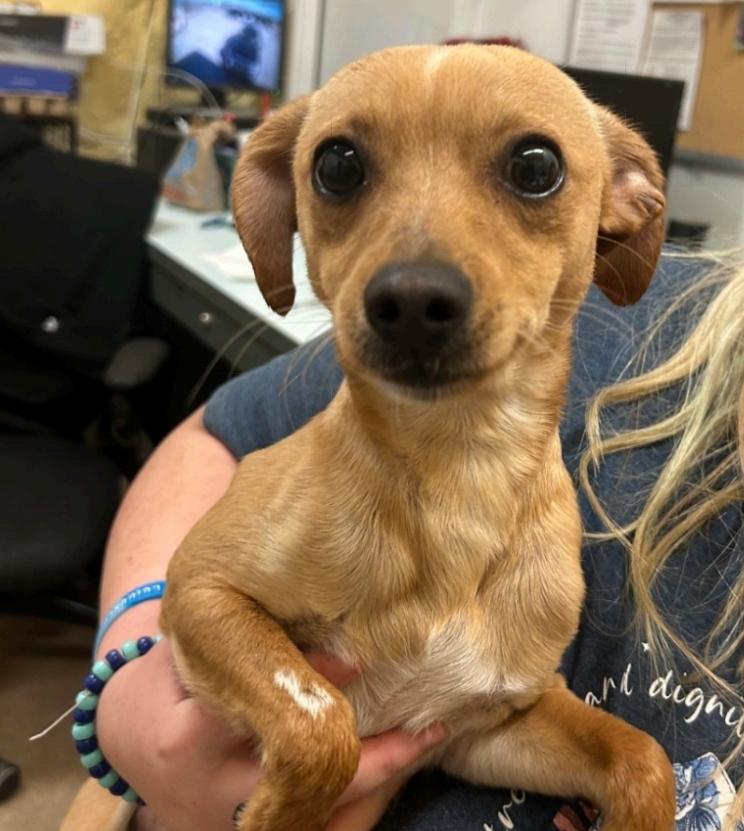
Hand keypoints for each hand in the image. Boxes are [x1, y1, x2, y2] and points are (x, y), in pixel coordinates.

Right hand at [97, 639, 446, 830]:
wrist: (132, 748)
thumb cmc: (165, 686)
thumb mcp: (184, 650)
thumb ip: (240, 640)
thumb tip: (325, 621)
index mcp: (185, 742)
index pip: (254, 711)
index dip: (310, 684)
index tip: (359, 661)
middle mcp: (211, 799)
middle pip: (303, 781)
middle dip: (371, 753)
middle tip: (423, 719)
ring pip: (322, 819)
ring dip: (381, 781)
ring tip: (426, 738)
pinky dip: (365, 805)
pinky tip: (399, 771)